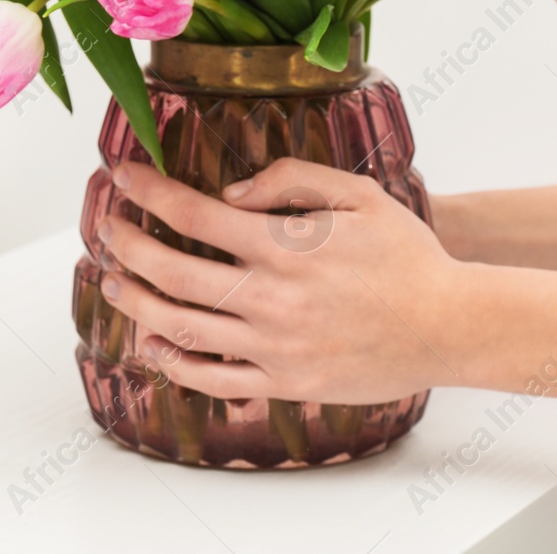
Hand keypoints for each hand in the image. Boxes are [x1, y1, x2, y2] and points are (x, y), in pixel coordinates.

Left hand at [99, 157, 472, 404]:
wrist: (451, 326)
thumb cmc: (407, 256)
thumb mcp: (357, 194)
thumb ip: (291, 180)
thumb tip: (230, 195)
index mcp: (284, 245)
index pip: (193, 214)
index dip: (149, 191)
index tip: (123, 174)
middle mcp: (270, 297)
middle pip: (172, 271)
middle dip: (126, 244)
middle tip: (105, 227)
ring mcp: (274, 345)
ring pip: (182, 326)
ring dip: (136, 300)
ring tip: (112, 279)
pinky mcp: (285, 381)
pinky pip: (215, 379)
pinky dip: (175, 363)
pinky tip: (153, 342)